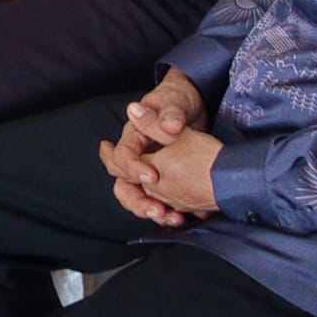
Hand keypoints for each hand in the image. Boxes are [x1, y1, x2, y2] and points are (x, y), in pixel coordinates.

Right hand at [98, 71, 213, 225]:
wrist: (193, 104)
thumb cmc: (178, 99)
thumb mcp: (175, 102)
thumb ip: (170, 113)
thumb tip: (167, 125)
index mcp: (134, 135)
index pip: (123, 155)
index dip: (133, 168)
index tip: (153, 176)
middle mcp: (136, 154)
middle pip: (123, 182)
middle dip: (137, 200)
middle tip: (156, 209)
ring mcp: (148, 167)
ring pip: (137, 195)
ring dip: (149, 209)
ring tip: (169, 217)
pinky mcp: (162, 178)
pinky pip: (156, 199)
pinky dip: (166, 211)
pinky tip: (180, 217)